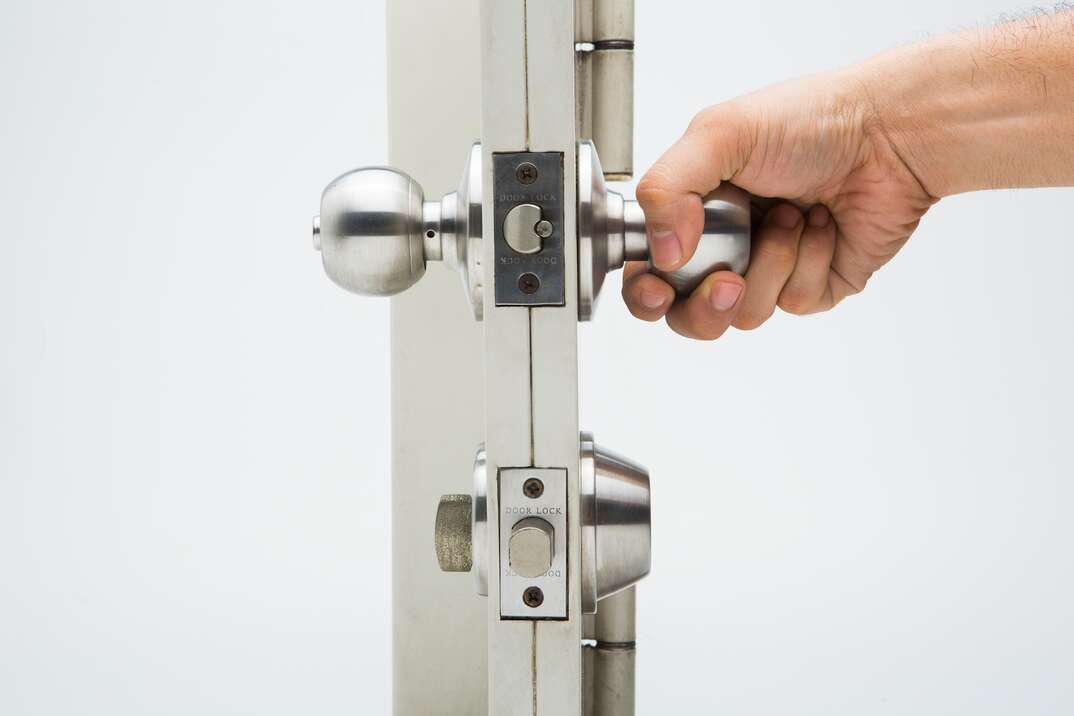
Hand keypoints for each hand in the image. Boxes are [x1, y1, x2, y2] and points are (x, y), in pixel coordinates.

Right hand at [623, 69, 936, 339]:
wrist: (887, 135)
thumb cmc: (809, 121)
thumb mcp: (719, 134)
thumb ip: (668, 188)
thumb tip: (662, 254)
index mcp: (691, 212)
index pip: (647, 271)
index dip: (645, 292)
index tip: (657, 291)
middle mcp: (724, 246)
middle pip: (687, 313)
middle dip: (704, 305)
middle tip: (726, 278)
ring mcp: (767, 270)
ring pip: (742, 314)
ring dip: (769, 263)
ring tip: (791, 217)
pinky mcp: (810, 287)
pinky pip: (792, 303)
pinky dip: (807, 262)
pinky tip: (821, 226)